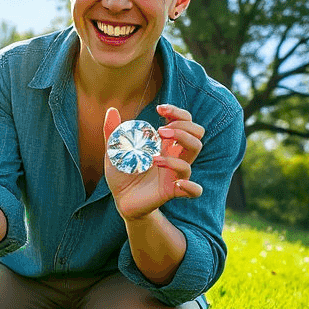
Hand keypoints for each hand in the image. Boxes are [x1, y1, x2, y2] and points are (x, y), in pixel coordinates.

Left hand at [102, 103, 203, 220]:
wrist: (121, 199)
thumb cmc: (122, 173)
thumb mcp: (114, 151)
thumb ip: (113, 131)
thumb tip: (111, 110)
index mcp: (165, 143)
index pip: (184, 121)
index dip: (177, 112)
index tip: (160, 109)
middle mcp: (175, 155)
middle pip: (197, 134)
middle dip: (182, 128)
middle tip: (160, 131)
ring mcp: (175, 173)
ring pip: (194, 155)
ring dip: (176, 153)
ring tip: (154, 158)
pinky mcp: (173, 191)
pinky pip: (195, 190)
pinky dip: (191, 186)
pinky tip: (178, 183)